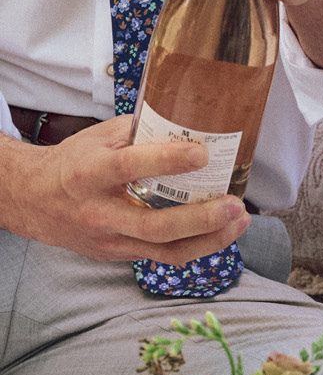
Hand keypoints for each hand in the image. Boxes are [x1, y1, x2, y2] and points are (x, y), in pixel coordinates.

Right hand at [1, 118, 250, 261]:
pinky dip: (195, 247)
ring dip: (209, 239)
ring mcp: (108, 239)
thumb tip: (188, 118)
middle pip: (154, 224)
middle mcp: (99, 211)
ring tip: (238, 221)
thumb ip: (140, 130)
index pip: (130, 166)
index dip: (167, 161)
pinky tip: (220, 233)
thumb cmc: (72, 163)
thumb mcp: (99, 137)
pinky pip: (161, 256)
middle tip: (234, 205)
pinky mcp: (117, 254)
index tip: (201, 153)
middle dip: (201, 219)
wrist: (32, 200)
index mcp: (91, 172)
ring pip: (164, 250)